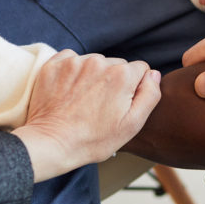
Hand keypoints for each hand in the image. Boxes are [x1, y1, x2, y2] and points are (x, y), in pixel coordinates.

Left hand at [13, 51, 161, 181]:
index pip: (140, 69)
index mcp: (122, 75)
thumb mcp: (132, 125)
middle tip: (102, 105)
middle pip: (117, 65)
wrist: (51, 144)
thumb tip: (153, 74)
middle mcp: (100, 62)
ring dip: (93, 76)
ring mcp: (75, 62)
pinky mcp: (55, 64)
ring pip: (95, 62)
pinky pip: (72, 59)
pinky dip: (73, 72)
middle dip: (114, 80)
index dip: (135, 86)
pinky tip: (70, 91)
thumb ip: (150, 95)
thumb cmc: (93, 139)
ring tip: (84, 100)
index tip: (122, 103)